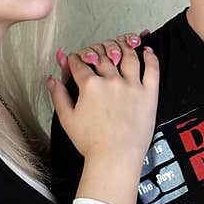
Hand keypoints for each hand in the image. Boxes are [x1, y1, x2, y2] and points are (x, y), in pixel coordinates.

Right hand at [48, 33, 158, 167]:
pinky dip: (150, 57)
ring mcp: (132, 85)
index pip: (80, 64)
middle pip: (103, 56)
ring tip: (122, 45)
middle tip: (96, 52)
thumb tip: (51, 79)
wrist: (115, 158)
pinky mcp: (148, 94)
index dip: (75, 59)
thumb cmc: (91, 143)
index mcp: (90, 86)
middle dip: (97, 50)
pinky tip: (147, 51)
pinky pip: (152, 69)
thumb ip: (58, 95)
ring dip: (123, 47)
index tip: (75, 58)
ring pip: (128, 57)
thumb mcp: (67, 119)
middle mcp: (111, 80)